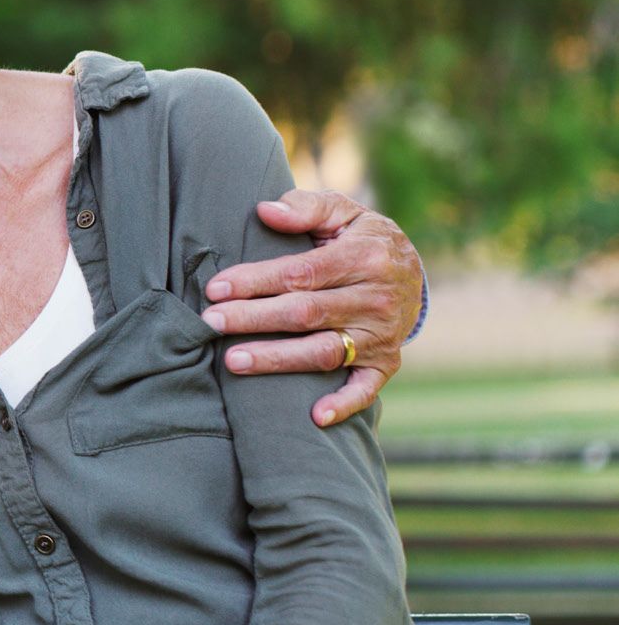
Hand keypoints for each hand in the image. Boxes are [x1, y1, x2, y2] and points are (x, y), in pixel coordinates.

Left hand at [202, 188, 424, 426]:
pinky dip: (344, 404)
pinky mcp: (386, 362)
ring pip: (324, 352)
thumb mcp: (343, 211)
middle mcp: (375, 300)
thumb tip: (265, 211)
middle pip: (305, 313)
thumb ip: (305, 208)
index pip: (301, 273)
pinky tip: (315, 417)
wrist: (414, 270)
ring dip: (278, 360)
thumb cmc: (361, 237)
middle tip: (210, 322)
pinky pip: (366, 388)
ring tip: (232, 361)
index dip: (256, 282)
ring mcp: (381, 335)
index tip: (216, 288)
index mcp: (364, 258)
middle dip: (253, 318)